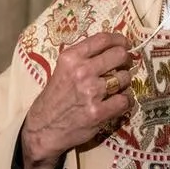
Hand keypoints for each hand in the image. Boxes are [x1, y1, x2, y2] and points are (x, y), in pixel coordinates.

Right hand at [20, 32, 133, 168]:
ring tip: (116, 87)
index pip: (103, 39)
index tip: (124, 44)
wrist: (43, 129)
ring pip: (125, 78)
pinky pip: (125, 100)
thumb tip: (112, 47)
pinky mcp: (98, 112)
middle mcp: (81, 71)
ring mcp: (91, 92)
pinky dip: (126, 100)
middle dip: (125, 60)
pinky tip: (119, 101)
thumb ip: (83, 57)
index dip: (119, 40)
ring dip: (124, 82)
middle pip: (119, 55)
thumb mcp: (62, 69)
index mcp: (71, 58)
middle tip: (124, 66)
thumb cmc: (54, 97)